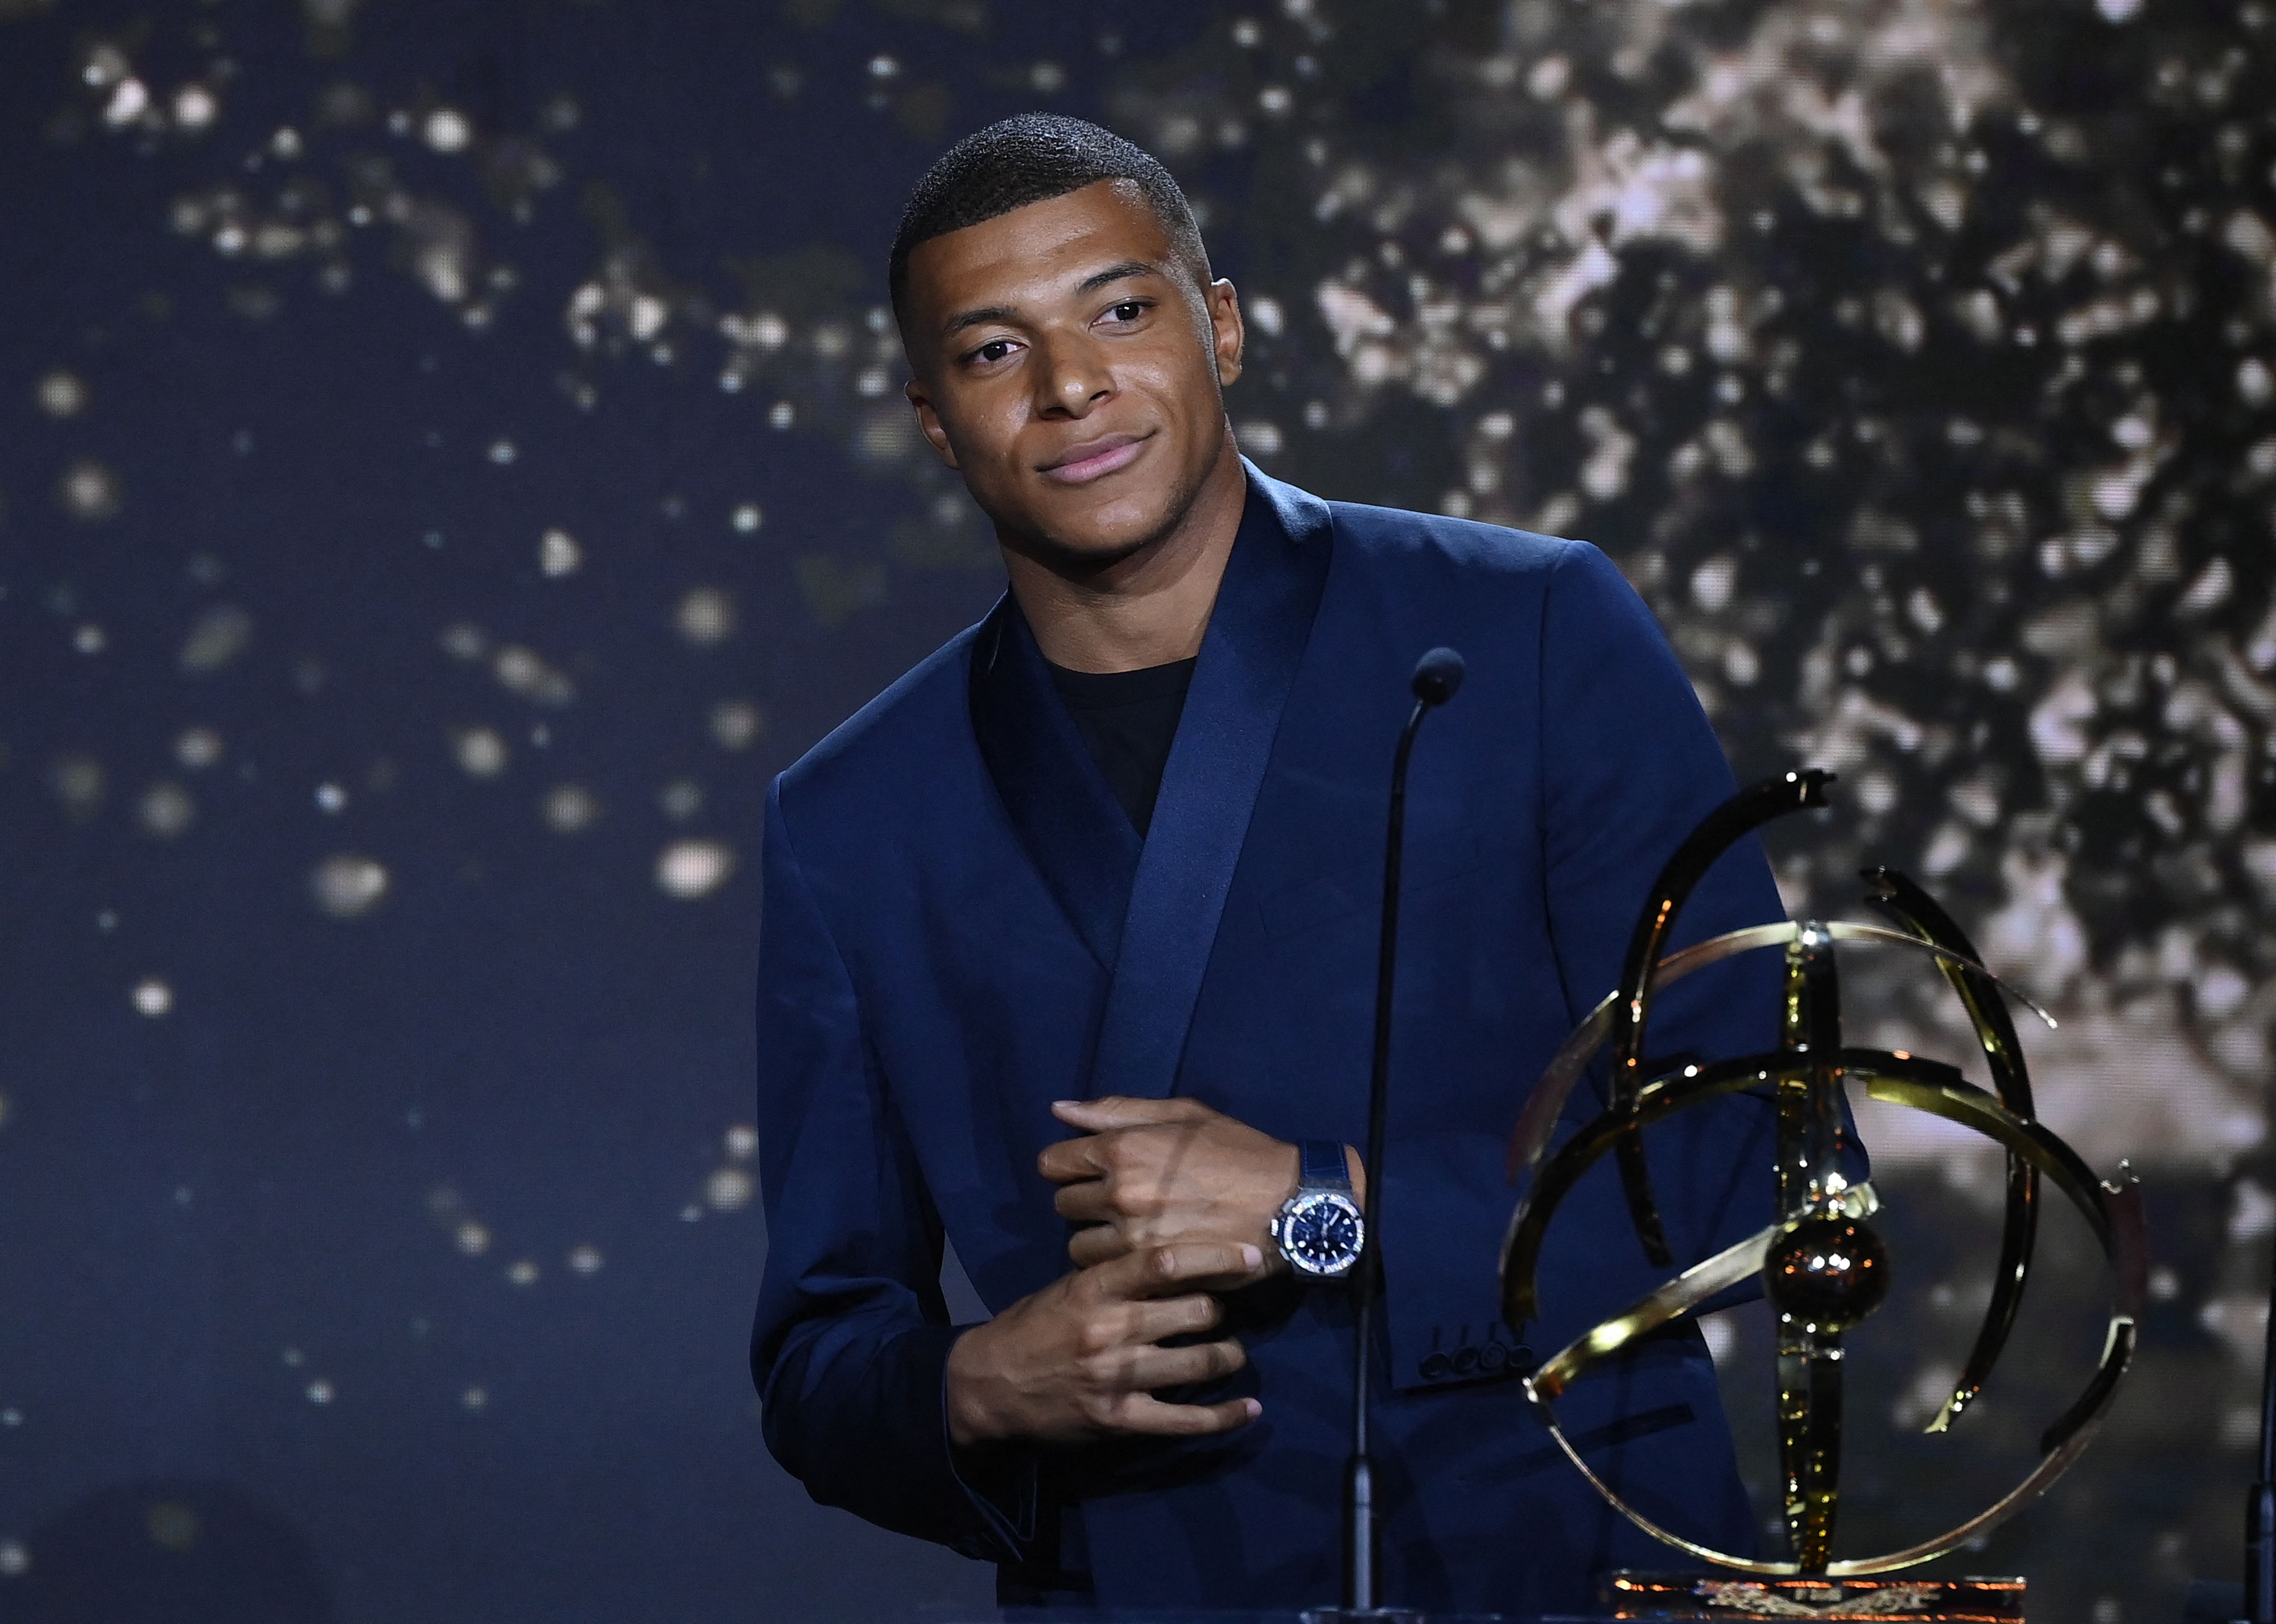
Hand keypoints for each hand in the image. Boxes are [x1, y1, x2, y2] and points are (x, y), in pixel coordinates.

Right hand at [945, 1242, 1268, 1444]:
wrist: (989, 1385)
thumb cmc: (1035, 1326)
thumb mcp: (1068, 1286)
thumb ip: (1118, 1274)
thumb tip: (1179, 1259)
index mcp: (1095, 1288)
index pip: (1166, 1263)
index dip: (1216, 1256)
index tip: (1251, 1254)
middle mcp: (1110, 1330)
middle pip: (1196, 1312)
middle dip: (1220, 1310)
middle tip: (1223, 1310)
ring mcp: (1117, 1378)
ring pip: (1199, 1363)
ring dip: (1228, 1356)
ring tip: (1233, 1353)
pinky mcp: (1120, 1420)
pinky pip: (1184, 1421)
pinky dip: (1223, 1416)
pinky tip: (1248, 1409)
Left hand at [1039, 1096, 1360, 1270]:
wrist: (1289, 1204)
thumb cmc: (1238, 1151)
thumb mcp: (1182, 1115)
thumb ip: (1116, 1112)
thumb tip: (1059, 1110)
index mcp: (1122, 1149)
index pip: (1052, 1163)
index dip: (1070, 1165)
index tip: (1092, 1171)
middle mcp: (1120, 1194)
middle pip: (1063, 1205)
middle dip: (1084, 1201)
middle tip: (1119, 1202)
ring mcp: (1134, 1239)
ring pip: (1079, 1247)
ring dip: (1097, 1240)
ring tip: (1131, 1233)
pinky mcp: (1153, 1274)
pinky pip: (1108, 1275)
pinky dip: (1119, 1268)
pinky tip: (1145, 1256)